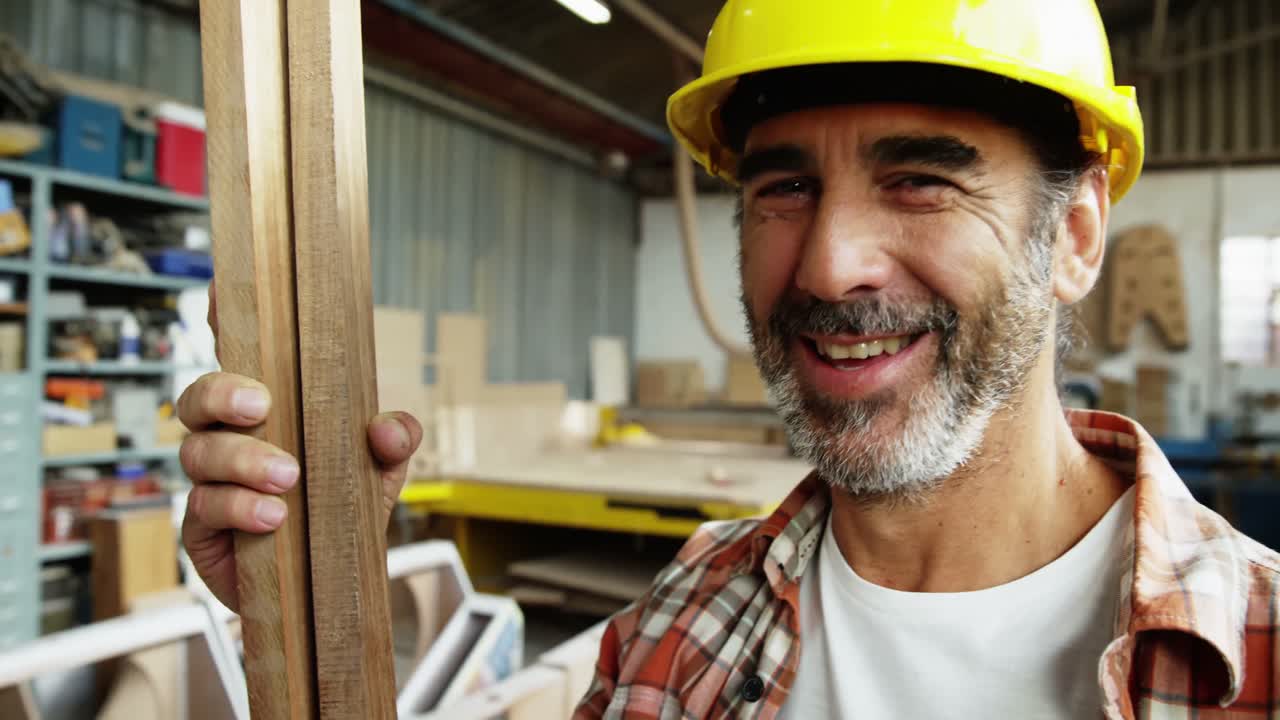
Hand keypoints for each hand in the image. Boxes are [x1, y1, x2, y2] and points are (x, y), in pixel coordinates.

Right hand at [179, 287, 422, 611]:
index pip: (238, 357)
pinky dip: (238, 508)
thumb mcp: (376, 477)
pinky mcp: (201, 528)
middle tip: (261, 405)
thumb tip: (392, 428)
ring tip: (285, 480)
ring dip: (242, 460)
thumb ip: (391, 446)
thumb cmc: (339, 515)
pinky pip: (204, 508)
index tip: (219, 288)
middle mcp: (229, 438)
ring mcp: (209, 481)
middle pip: (199, 396)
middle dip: (222, 393)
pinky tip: (273, 517)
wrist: (324, 590)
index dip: (221, 320)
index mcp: (268, 411)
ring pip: (198, 452)